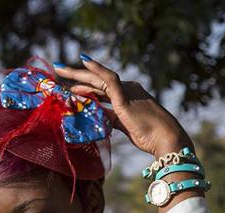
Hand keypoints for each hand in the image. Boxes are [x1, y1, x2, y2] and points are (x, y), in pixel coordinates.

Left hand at [55, 56, 192, 158]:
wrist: (166, 138)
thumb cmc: (150, 136)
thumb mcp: (127, 127)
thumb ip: (113, 121)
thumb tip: (101, 121)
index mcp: (128, 96)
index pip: (101, 90)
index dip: (85, 87)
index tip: (70, 88)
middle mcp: (127, 89)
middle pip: (97, 81)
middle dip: (76, 76)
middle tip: (58, 70)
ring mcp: (126, 91)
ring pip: (98, 80)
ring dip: (78, 75)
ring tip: (60, 70)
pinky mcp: (125, 96)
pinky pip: (108, 79)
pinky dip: (96, 69)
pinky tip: (83, 62)